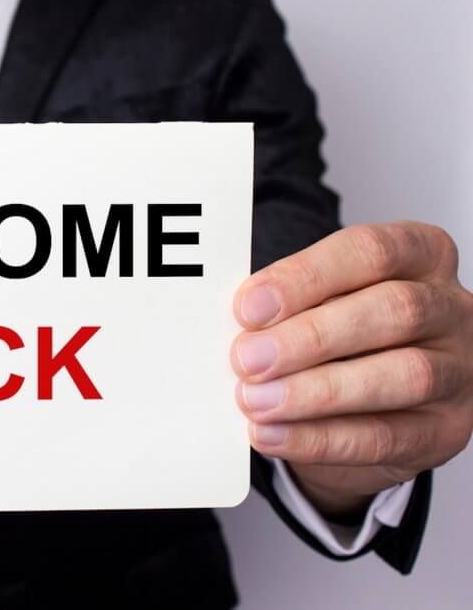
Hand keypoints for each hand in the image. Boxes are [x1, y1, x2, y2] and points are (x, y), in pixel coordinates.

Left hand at [232, 222, 472, 517]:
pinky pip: (385, 437)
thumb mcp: (318, 303)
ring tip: (255, 400)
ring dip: (317, 390)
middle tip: (247, 358)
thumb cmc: (339, 336)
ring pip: (403, 375)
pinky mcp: (444, 431)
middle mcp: (450, 308)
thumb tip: (238, 325)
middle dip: (310, 336)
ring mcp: (459, 371)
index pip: (371, 251)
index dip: (306, 277)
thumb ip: (287, 305)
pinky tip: (271, 432)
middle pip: (394, 310)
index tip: (249, 306)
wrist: (365, 404)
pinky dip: (319, 438)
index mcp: (420, 255)